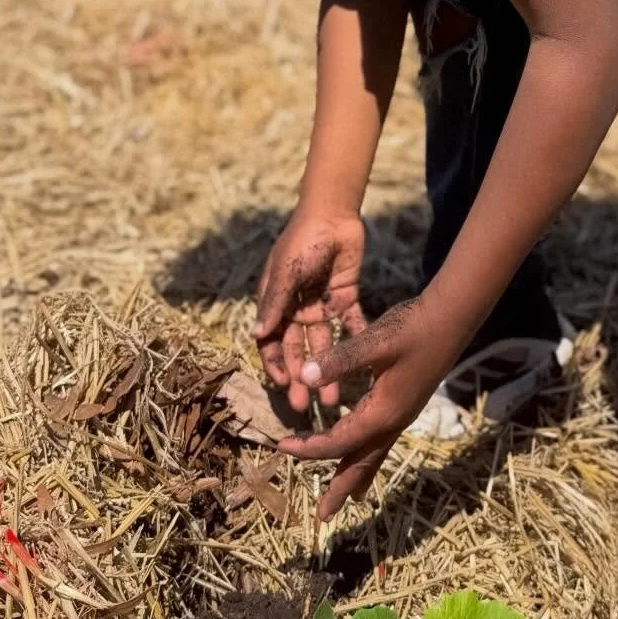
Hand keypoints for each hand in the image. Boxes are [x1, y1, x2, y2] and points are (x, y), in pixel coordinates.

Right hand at [252, 209, 367, 411]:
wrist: (333, 213)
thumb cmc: (301, 241)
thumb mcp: (285, 271)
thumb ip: (274, 302)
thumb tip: (256, 335)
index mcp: (276, 303)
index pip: (271, 341)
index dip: (275, 365)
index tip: (283, 386)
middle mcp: (296, 309)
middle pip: (297, 350)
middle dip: (301, 377)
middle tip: (306, 405)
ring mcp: (321, 305)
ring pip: (323, 345)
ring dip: (328, 369)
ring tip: (334, 398)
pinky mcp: (345, 298)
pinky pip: (351, 324)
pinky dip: (355, 341)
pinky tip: (362, 365)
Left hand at [276, 297, 464, 519]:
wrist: (452, 319)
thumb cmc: (413, 328)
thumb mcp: (375, 342)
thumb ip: (340, 360)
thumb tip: (305, 375)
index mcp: (382, 412)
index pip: (338, 441)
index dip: (309, 447)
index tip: (281, 446)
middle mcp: (392, 421)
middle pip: (361, 463)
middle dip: (340, 488)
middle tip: (323, 516)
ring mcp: (402, 415)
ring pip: (374, 455)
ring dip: (355, 476)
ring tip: (346, 497)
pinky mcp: (405, 405)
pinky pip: (382, 441)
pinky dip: (368, 455)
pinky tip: (365, 450)